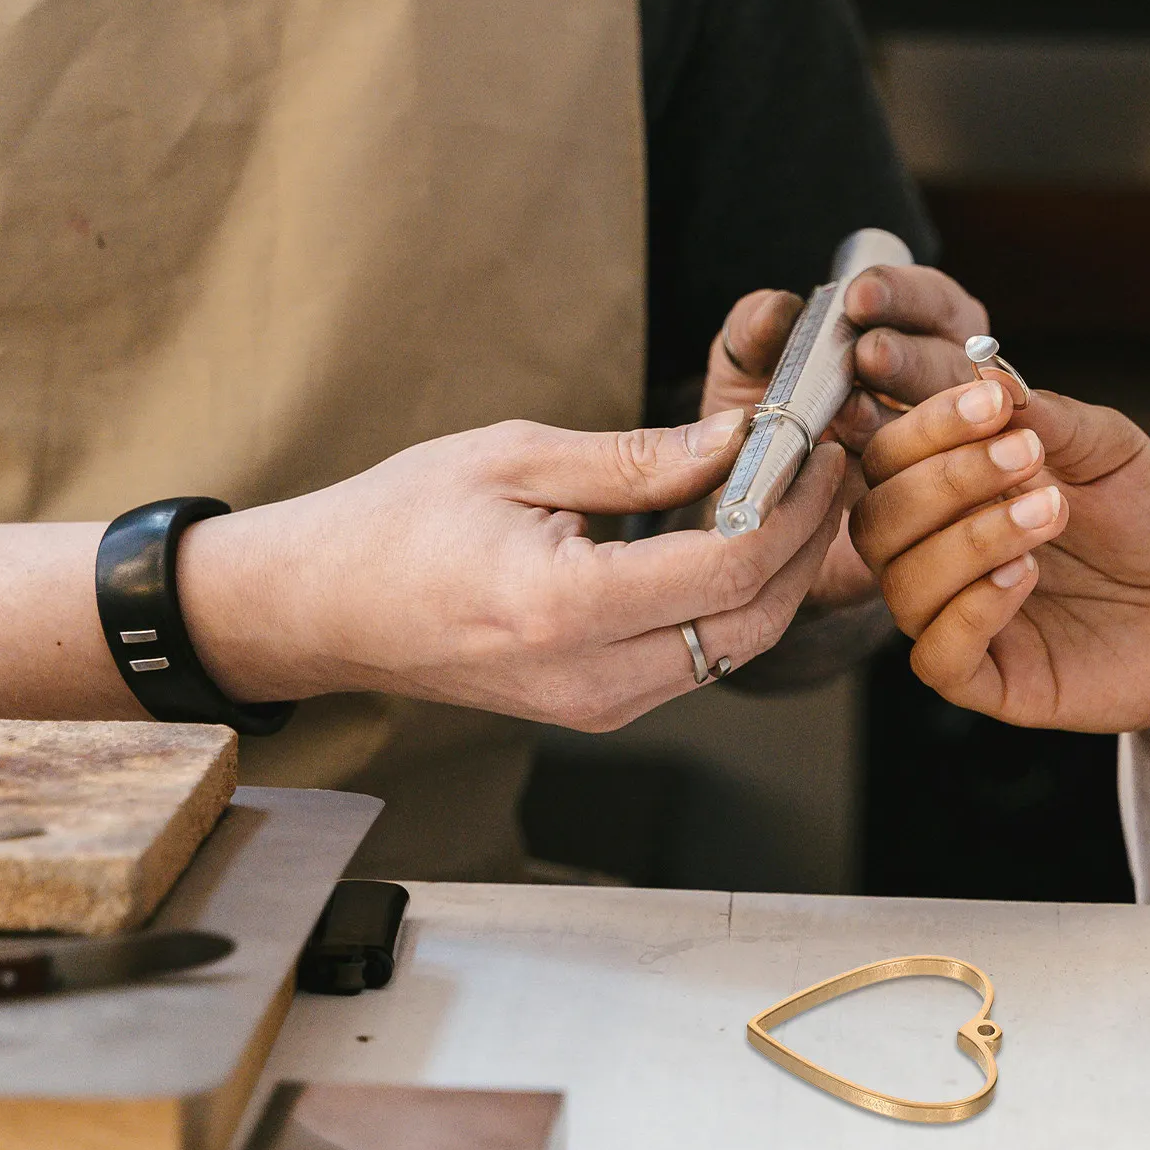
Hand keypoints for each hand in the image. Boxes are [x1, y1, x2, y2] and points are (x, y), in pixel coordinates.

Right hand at [179, 411, 845, 731]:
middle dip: (807, 541)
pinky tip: (738, 538)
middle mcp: (592, 678)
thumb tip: (738, 442)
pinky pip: (696, 658)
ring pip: (735, 646)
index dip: (794, 507)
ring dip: (779, 574)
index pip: (731, 568)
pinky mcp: (596, 708)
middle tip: (825, 467)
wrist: (325, 608)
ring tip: (791, 494)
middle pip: (755, 620)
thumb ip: (637, 459)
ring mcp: (596, 706)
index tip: (818, 448)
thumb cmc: (396, 523)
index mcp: (566, 607)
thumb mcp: (514, 457)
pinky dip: (734, 601)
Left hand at [702, 265, 987, 609]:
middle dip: (908, 358)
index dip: (902, 295)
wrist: (765, 521)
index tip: (859, 295)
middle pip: (952, 366)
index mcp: (922, 335)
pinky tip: (863, 477)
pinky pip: (950, 497)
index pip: (932, 303)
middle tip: (867, 355)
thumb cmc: (769, 427)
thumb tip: (777, 308)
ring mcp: (959, 453)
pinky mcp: (947, 514)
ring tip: (848, 414)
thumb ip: (754, 333)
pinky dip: (912, 485)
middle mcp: (952, 390)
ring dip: (906, 420)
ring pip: (956, 430)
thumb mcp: (747, 373)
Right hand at [849, 376, 1149, 849]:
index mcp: (950, 490)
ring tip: (1050, 513)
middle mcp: (937, 551)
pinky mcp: (990, 680)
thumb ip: (1047, 418)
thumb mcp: (1109, 450)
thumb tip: (985, 377)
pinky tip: (1024, 576)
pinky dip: (970, 611)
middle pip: (877, 519)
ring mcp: (957, 616)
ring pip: (903, 583)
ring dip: (969, 540)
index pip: (889, 456)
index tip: (993, 404)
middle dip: (945, 480)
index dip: (926, 426)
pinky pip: (937, 657)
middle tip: (1026, 457)